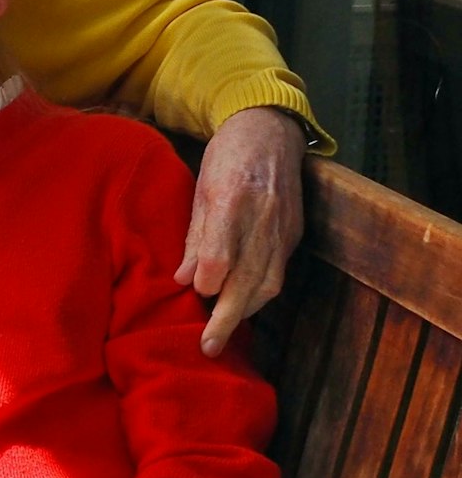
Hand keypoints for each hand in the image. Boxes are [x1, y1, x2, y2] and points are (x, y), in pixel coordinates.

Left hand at [175, 106, 306, 356]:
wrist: (270, 131)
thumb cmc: (225, 157)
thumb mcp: (199, 188)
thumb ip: (194, 236)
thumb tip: (183, 280)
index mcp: (231, 198)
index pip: (222, 253)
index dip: (209, 279)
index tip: (195, 293)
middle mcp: (262, 217)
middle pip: (248, 278)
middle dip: (227, 316)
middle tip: (209, 347)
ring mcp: (284, 227)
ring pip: (268, 283)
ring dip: (245, 312)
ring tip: (221, 332)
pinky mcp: (295, 234)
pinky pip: (278, 273)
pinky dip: (259, 295)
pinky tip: (241, 307)